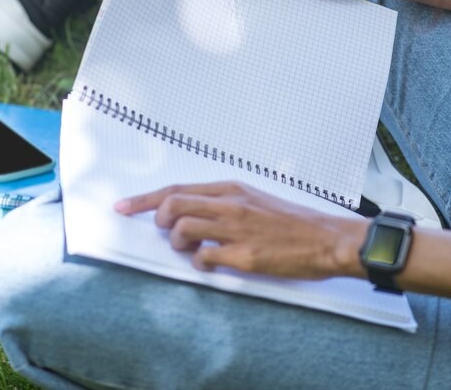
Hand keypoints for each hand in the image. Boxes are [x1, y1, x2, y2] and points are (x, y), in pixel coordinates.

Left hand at [115, 181, 367, 278]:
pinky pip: (204, 258)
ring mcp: (236, 229)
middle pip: (173, 205)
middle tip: (168, 234)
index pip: (177, 188)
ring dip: (180, 243)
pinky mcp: (244, 255)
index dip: (144, 199)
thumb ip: (224, 203)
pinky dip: (200, 263)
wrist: (327, 239)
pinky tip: (212, 263)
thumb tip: (193, 211)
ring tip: (194, 249)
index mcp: (232, 189)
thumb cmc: (293, 222)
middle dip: (159, 221)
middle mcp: (231, 205)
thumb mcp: (256, 199)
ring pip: (183, 229)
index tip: (123, 206)